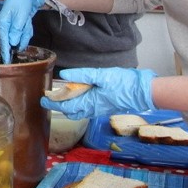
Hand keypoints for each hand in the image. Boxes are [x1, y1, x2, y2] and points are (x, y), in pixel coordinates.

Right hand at [0, 0, 43, 62]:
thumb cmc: (21, 0)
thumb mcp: (20, 15)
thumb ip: (16, 30)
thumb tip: (12, 43)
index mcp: (3, 22)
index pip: (4, 40)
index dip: (5, 51)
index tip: (6, 62)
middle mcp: (6, 25)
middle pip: (13, 39)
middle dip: (21, 35)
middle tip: (24, 23)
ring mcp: (12, 26)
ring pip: (20, 36)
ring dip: (25, 30)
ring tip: (26, 19)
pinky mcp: (18, 25)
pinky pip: (24, 32)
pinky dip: (27, 28)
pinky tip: (27, 20)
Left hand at [40, 67, 156, 118]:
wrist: (144, 92)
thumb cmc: (125, 83)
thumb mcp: (102, 75)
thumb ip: (83, 75)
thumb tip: (64, 76)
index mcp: (90, 102)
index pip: (66, 106)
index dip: (53, 103)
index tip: (43, 100)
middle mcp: (93, 109)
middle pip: (71, 112)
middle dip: (59, 107)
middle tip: (51, 97)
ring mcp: (100, 109)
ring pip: (80, 112)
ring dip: (69, 106)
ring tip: (63, 96)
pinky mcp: (106, 107)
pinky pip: (88, 109)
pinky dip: (79, 105)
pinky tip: (80, 95)